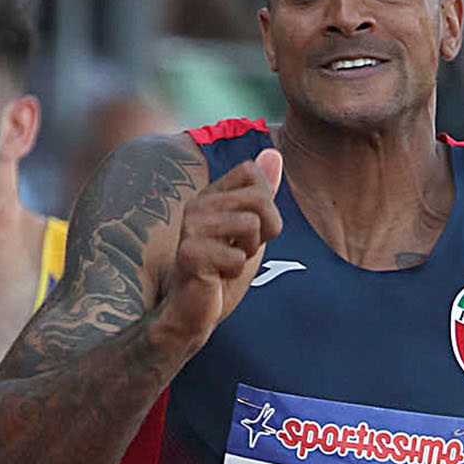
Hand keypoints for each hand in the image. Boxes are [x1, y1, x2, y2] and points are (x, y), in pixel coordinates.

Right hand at [157, 146, 283, 349]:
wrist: (193, 311)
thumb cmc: (221, 271)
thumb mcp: (251, 230)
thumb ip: (263, 194)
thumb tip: (274, 152)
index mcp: (211, 194)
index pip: (252, 172)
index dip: (267, 204)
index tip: (252, 230)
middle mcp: (198, 204)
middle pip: (259, 199)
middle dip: (265, 231)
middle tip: (242, 250)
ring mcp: (190, 227)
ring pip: (250, 225)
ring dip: (247, 252)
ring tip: (227, 262)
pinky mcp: (189, 253)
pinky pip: (237, 257)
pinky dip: (234, 272)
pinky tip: (216, 276)